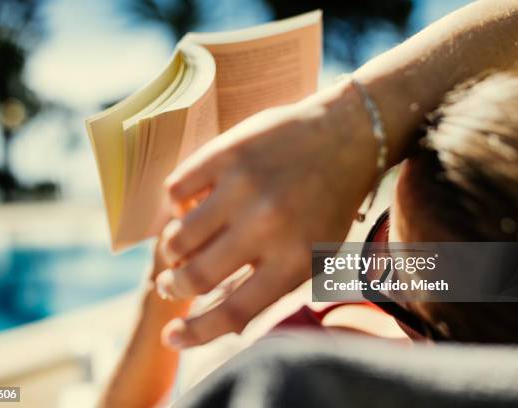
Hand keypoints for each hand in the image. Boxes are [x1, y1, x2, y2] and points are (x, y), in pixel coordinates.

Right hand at [157, 80, 377, 348]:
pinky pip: (175, 190)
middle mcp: (267, 225)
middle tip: (171, 284)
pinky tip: (193, 204)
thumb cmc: (328, 205)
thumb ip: (272, 289)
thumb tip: (218, 320)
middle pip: (195, 277)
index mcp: (295, 260)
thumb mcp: (315, 256)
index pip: (232, 313)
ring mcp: (243, 187)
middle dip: (173, 288)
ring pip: (176, 237)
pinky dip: (177, 204)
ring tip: (179, 249)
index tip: (171, 337)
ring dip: (171, 251)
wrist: (346, 134)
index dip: (194, 334)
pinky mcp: (226, 153)